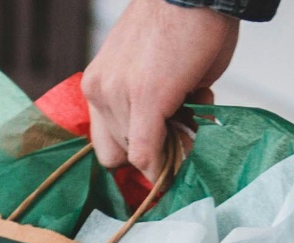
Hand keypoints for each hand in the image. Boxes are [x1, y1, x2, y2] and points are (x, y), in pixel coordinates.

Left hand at [83, 0, 239, 179]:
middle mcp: (98, 90)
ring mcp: (117, 96)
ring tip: (194, 113)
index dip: (139, 152)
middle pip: (118, 153)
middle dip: (152, 151)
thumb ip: (156, 108)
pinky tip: (188, 150)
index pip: (107, 140)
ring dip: (168, 149)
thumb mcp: (156, 73)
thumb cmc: (185, 25)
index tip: (166, 150)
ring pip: (137, 155)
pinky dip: (166, 165)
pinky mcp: (144, 101)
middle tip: (182, 132)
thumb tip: (173, 133)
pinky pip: (148, 154)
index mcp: (99, 83)